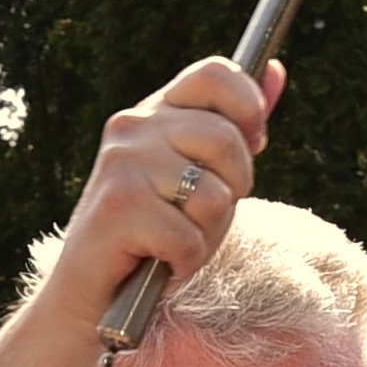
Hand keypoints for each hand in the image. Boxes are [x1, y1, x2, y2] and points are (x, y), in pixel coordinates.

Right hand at [0, 59, 281, 366]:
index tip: (253, 140)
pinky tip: (159, 263)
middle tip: (198, 217)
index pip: (215, 75)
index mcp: (154, 112)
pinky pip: (189, 239)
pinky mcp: (119, 208)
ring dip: (206, 235)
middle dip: (233, 192)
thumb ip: (235, 126)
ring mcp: (123, 165)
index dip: (247, 105)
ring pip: (215, 196)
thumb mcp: (200, 174)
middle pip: (228, 142)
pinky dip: (184, 265)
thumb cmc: (153, 236)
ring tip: (174, 242)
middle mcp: (134, 127)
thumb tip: (275, 71)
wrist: (91, 295)